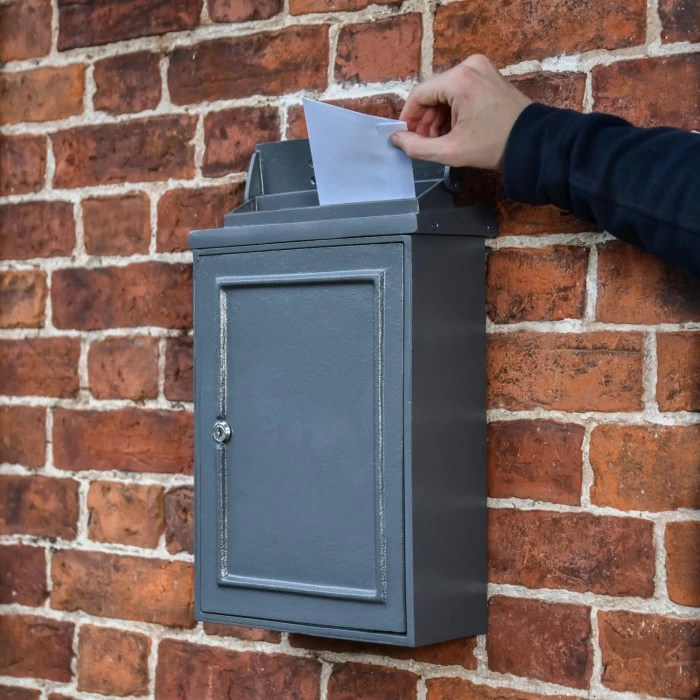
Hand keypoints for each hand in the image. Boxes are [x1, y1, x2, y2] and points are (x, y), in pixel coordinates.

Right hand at [391, 54, 531, 168]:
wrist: (532, 142)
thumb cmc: (493, 146)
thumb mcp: (450, 151)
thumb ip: (417, 147)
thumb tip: (396, 140)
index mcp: (458, 80)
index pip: (419, 95)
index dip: (408, 118)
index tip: (406, 138)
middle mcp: (468, 66)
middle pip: (432, 93)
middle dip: (425, 120)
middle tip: (424, 143)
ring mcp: (480, 68)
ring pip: (445, 93)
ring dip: (438, 117)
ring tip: (439, 140)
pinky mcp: (488, 75)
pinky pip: (459, 90)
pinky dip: (452, 110)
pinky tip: (453, 130)